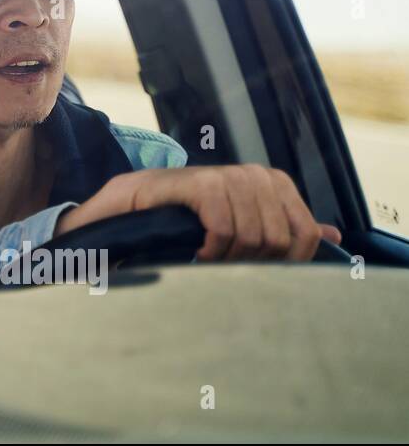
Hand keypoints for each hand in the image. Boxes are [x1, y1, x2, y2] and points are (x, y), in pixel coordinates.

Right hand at [54, 165, 341, 260]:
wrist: (111, 218)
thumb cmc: (172, 228)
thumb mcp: (232, 232)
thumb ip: (282, 230)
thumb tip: (334, 236)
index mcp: (264, 185)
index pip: (305, 230)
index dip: (287, 261)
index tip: (252, 271)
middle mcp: (247, 175)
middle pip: (283, 236)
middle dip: (255, 263)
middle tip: (221, 266)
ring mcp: (218, 176)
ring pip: (256, 230)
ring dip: (230, 258)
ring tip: (206, 259)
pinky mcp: (189, 183)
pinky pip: (222, 217)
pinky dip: (213, 244)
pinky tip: (196, 252)